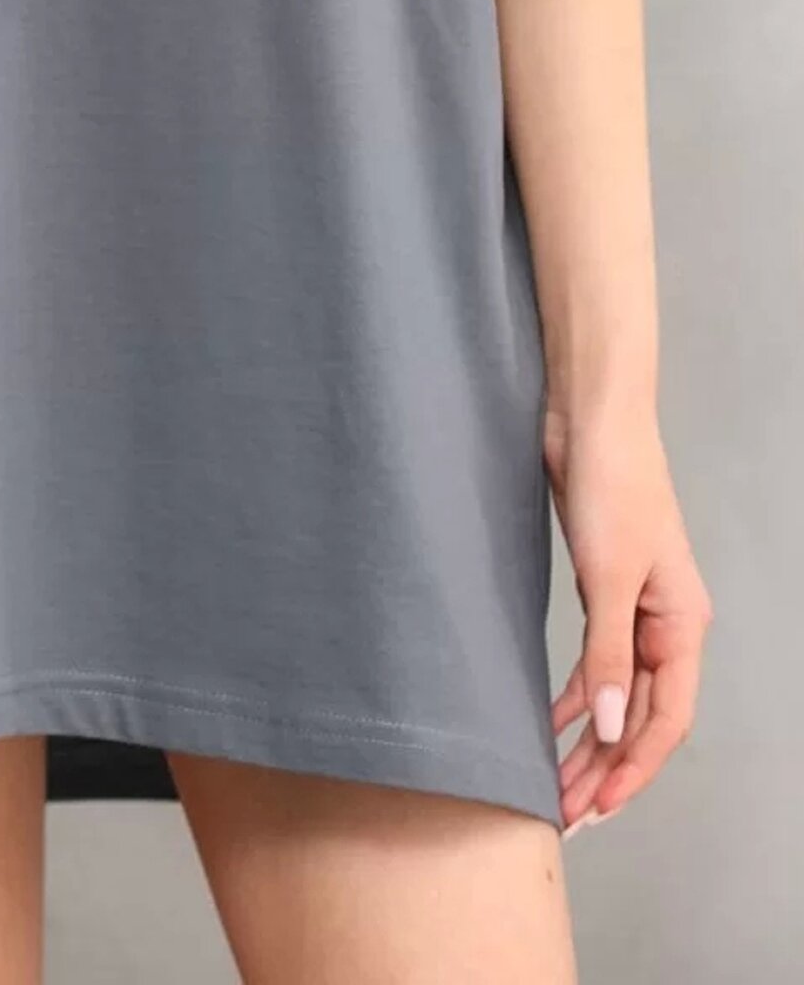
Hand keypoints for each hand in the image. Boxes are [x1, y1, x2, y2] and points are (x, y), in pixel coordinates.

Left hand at [544, 407, 711, 834]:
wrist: (589, 419)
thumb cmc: (613, 485)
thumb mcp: (609, 577)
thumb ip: (607, 655)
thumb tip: (606, 727)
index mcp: (682, 624)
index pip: (665, 720)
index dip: (633, 769)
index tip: (598, 809)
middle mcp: (665, 624)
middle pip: (639, 715)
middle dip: (605, 767)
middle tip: (565, 814)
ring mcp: (633, 607)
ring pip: (615, 693)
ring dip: (589, 739)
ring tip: (555, 783)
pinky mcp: (601, 588)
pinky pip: (595, 660)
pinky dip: (574, 693)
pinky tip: (549, 720)